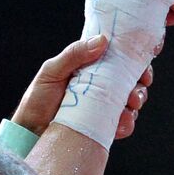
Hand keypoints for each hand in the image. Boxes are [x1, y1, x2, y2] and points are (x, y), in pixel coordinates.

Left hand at [11, 38, 152, 139]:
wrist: (30, 133)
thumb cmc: (37, 100)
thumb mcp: (52, 71)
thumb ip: (75, 54)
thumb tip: (103, 41)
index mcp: (91, 69)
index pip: (119, 61)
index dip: (136, 62)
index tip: (143, 66)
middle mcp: (101, 88)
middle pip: (132, 83)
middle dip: (141, 86)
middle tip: (136, 91)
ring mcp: (104, 109)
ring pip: (132, 104)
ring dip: (136, 104)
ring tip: (129, 107)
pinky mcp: (104, 128)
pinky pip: (124, 125)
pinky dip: (126, 124)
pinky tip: (120, 124)